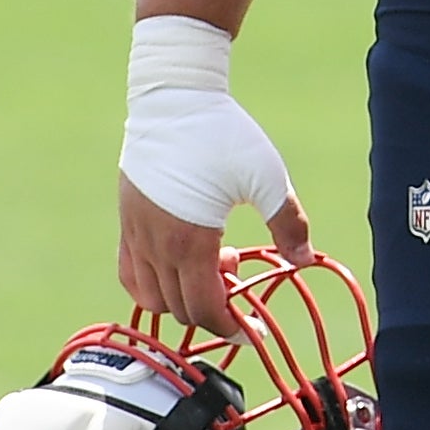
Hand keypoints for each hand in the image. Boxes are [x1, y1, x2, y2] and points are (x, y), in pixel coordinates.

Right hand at [118, 28, 303, 333]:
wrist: (173, 98)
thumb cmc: (221, 133)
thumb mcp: (267, 176)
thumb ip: (288, 222)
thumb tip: (303, 259)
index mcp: (190, 241)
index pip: (204, 310)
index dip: (229, 329)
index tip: (251, 331)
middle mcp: (156, 244)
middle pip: (179, 308)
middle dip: (212, 312)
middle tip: (238, 290)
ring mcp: (136, 233)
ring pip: (150, 297)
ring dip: (181, 298)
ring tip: (213, 269)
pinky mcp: (126, 219)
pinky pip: (130, 272)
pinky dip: (151, 285)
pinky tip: (178, 264)